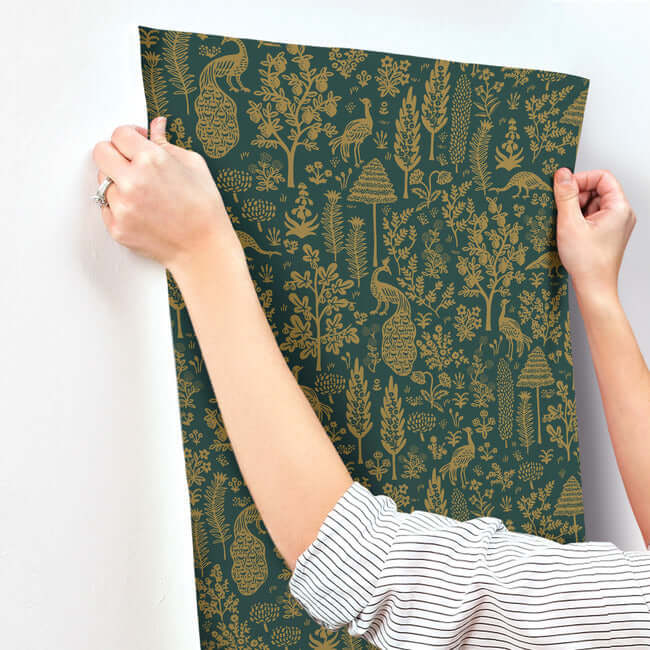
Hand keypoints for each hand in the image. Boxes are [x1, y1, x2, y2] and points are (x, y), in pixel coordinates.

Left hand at [91, 116, 233, 269]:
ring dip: (117, 183)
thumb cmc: (204, 207)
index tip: (136, 143)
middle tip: (130, 164)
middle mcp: (132, 181)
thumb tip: (156, 124)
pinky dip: (119, 207)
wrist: (204, 248)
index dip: (129, 136)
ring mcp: (122, 206)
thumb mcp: (193, 165)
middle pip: (101, 152)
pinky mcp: (117, 227)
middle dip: (115, 154)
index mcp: (151, 159)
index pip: (119, 134)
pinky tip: (141, 211)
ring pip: (103, 181)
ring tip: (142, 194)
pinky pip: (106, 207)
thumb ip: (166, 143)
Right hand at [553, 167, 636, 298]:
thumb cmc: (588, 262)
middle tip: (563, 210)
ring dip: (576, 209)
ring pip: (593, 203)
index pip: (603, 177)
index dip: (581, 179)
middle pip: (598, 189)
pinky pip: (592, 217)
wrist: (594, 287)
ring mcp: (615, 224)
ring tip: (568, 225)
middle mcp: (621, 214)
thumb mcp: (570, 223)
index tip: (564, 188)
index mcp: (619, 208)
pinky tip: (571, 232)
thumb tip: (562, 174)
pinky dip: (579, 220)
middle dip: (577, 196)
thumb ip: (566, 196)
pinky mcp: (607, 233)